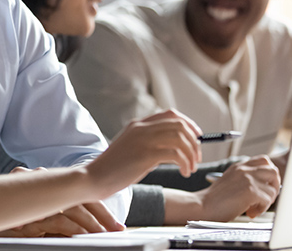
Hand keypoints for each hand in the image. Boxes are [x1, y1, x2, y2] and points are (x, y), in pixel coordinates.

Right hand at [0, 167, 123, 236]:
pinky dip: (76, 227)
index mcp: (43, 186)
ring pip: (72, 206)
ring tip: (107, 235)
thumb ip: (52, 221)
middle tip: (118, 230)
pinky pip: (59, 217)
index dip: (96, 207)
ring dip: (93, 223)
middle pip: (79, 195)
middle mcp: (39, 185)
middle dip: (101, 213)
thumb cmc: (3, 226)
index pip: (75, 192)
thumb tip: (77, 230)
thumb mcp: (33, 223)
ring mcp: (34, 196)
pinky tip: (86, 236)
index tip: (113, 225)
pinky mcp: (29, 211)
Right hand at [87, 109, 202, 198]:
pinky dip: (185, 163)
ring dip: (191, 154)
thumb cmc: (113, 168)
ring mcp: (143, 140)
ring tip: (190, 168)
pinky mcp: (145, 155)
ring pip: (180, 137)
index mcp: (138, 124)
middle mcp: (141, 128)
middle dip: (194, 141)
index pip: (170, 114)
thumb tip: (175, 147)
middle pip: (179, 124)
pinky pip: (175, 154)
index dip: (189, 124)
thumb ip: (148, 143)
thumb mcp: (130, 148)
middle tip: (196, 158)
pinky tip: (183, 173)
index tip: (196, 138)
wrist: (94, 177)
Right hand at [197, 155, 280, 219]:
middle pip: (273, 170)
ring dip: (268, 200)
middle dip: (274, 186)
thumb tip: (267, 187)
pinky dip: (262, 209)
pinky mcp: (250, 191)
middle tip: (264, 198)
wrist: (202, 206)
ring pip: (273, 187)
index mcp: (239, 166)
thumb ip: (246, 180)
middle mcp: (244, 169)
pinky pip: (268, 199)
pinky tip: (250, 212)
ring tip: (255, 207)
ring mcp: (248, 179)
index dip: (269, 175)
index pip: (264, 161)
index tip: (263, 187)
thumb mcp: (231, 183)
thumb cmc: (215, 200)